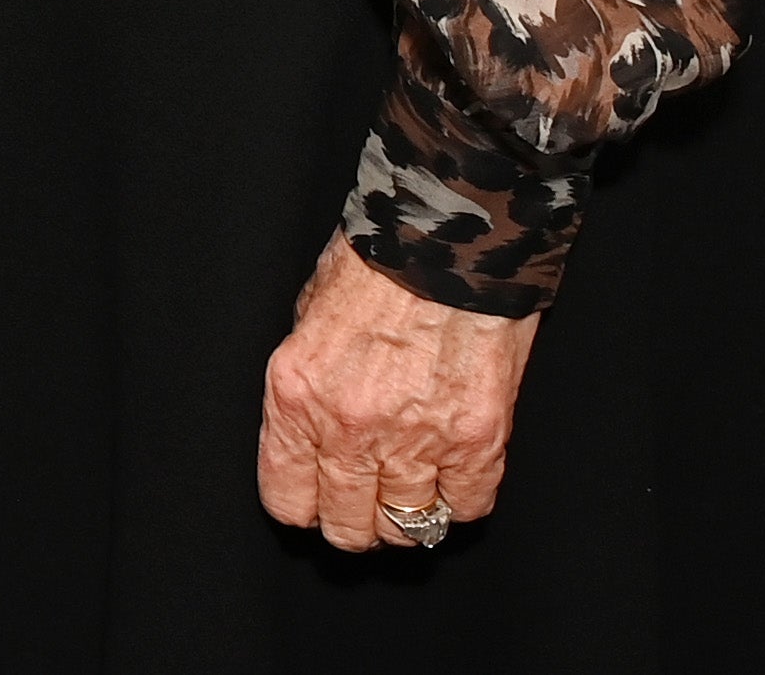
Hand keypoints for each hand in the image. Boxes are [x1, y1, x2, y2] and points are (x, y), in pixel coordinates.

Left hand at [256, 235, 536, 552]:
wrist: (447, 237)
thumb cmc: (377, 261)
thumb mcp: (309, 314)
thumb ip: (309, 379)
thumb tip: (315, 422)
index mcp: (296, 396)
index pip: (287, 499)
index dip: (303, 506)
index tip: (315, 500)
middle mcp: (350, 429)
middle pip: (347, 526)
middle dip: (354, 521)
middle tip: (366, 500)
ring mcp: (416, 440)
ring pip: (407, 526)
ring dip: (408, 515)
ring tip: (411, 487)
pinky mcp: (477, 440)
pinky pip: (468, 505)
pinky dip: (461, 498)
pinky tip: (454, 475)